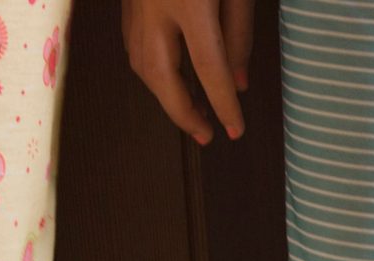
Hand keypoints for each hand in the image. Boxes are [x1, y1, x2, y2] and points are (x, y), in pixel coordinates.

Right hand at [123, 0, 253, 143]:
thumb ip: (239, 32)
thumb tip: (238, 83)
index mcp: (189, 0)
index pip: (208, 66)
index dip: (223, 104)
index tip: (235, 130)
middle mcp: (154, 5)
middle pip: (160, 75)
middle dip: (182, 113)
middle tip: (205, 135)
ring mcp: (136, 3)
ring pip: (141, 62)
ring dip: (165, 94)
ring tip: (194, 110)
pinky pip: (134, 43)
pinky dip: (151, 70)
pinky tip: (170, 78)